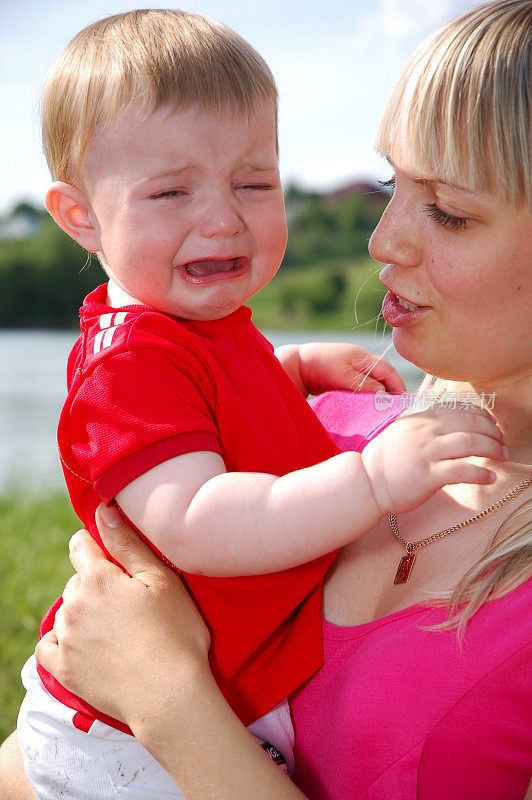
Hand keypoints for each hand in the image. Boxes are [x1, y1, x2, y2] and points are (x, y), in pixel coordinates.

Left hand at [35, 504, 210, 727]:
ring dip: (85, 613)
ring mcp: (65, 639)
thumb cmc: (176, 633)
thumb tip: (103, 511)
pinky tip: (86, 646)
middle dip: (97, 584)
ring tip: (118, 630)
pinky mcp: (63, 670)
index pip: (80, 545)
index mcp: (97, 578)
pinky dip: (63, 642)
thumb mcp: (161, 580)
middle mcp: (73, 605)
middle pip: (78, 581)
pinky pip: (49, 646)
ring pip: (68, 612)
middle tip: (130, 603)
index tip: (115, 559)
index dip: (96, 545)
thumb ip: (128, 544)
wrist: (169, 696)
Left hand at [276, 342, 405, 395]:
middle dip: (392, 389)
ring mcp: (354, 367)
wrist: (299, 363)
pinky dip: (370, 392)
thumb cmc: (320, 367)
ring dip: (382, 392)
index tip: (403, 401)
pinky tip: (371, 403)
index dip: (397, 385)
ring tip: (387, 408)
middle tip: (397, 408)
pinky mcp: (346, 375)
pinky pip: (364, 384)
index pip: (388, 370)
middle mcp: (361, 360)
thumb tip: (383, 392)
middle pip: (384, 375)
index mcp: (363, 356)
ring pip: (374, 380)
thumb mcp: (343, 376)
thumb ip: (363, 384)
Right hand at [361, 405, 506, 514]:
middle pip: (471, 423)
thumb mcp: (402, 428)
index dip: (484, 416)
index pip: (461, 409)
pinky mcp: (428, 475)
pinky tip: (489, 477)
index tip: (494, 426)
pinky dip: (480, 473)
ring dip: (492, 449)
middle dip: (494, 432)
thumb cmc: (385, 458)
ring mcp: (427, 452)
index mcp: (422, 418)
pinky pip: (462, 470)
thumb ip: (422, 417)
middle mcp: (426, 431)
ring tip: (502, 457)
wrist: (366, 481)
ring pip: (470, 442)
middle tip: (503, 443)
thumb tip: (439, 403)